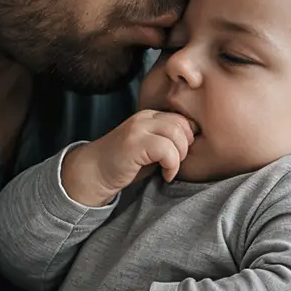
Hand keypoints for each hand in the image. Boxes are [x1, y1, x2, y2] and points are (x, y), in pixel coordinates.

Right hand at [61, 110, 196, 206]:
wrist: (94, 172)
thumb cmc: (126, 165)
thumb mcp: (151, 149)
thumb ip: (169, 142)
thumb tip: (196, 143)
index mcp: (150, 116)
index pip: (183, 119)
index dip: (188, 138)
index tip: (181, 156)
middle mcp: (145, 117)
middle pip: (183, 124)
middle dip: (186, 147)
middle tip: (176, 164)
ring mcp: (138, 128)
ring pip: (177, 134)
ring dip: (180, 156)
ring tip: (171, 169)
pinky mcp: (134, 143)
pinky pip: (167, 149)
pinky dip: (172, 165)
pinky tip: (165, 175)